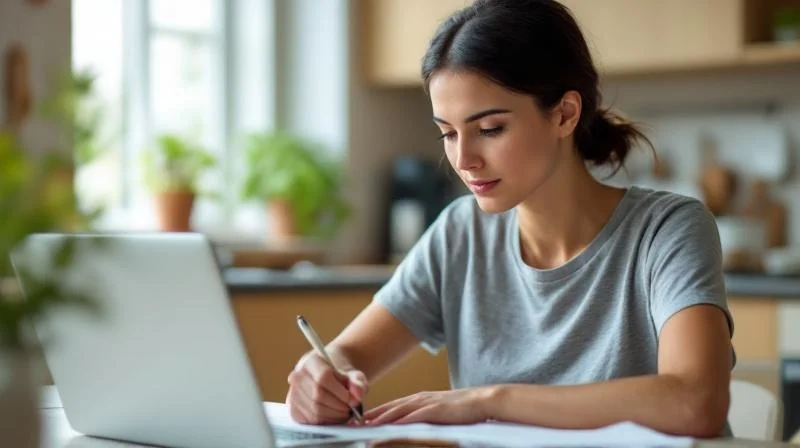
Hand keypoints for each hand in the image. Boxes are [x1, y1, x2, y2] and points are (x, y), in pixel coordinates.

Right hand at [286, 351, 367, 424]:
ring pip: (314, 411)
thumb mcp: (354, 374)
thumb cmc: (341, 375)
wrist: (329, 376)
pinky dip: (325, 422)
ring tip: (345, 413)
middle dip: (338, 407)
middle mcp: (297, 376)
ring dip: (334, 416)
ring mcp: (293, 393)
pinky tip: (334, 416)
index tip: (353, 399)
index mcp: (311, 361)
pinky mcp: (293, 409)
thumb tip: (357, 395)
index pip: (323, 378)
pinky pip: (309, 420)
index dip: (340, 392)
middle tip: (351, 409)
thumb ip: (358, 382)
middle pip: (318, 396)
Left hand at [364, 388, 493, 425]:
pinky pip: (415, 416)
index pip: (392, 406)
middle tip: (353, 423)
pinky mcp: (437, 410)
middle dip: (371, 415)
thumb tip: (410, 428)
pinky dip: (401, 420)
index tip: (359, 421)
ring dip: (381, 418)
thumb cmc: (463, 410)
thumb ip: (423, 419)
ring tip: (365, 425)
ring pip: (399, 410)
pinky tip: (390, 425)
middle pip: (390, 407)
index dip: (375, 413)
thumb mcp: (439, 413)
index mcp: (420, 399)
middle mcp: (420, 399)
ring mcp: (428, 403)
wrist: (483, 400)